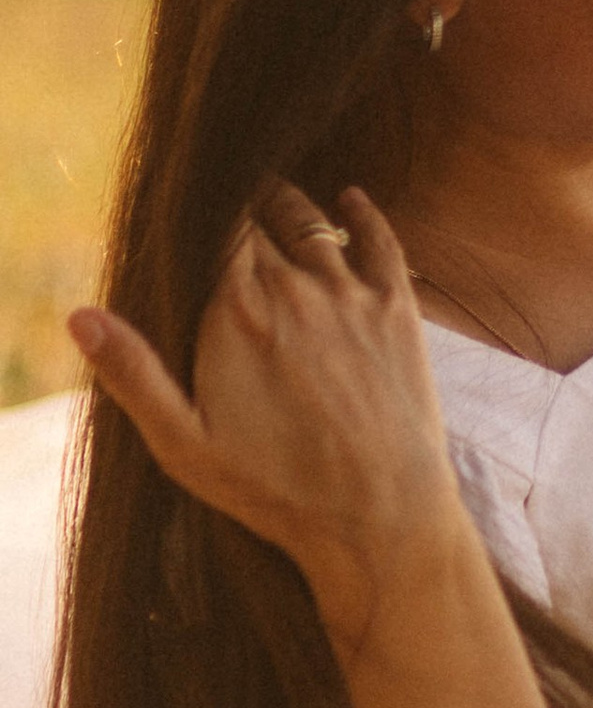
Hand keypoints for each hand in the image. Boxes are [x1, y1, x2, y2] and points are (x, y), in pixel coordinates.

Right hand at [71, 185, 473, 652]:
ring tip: (271, 195)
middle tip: (225, 196)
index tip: (191, 203)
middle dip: (239, 203)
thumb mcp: (185, 443)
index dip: (203, 209)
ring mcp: (351, 296)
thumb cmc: (274, 487)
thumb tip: (80, 317)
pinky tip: (351, 199)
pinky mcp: (397, 311)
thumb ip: (133, 374)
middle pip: (261, 219)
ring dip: (289, 203)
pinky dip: (364, 213)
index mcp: (237, 314)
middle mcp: (295, 290)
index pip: (216, 230)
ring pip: (314, 223)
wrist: (378, 512)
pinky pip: (382, 242)